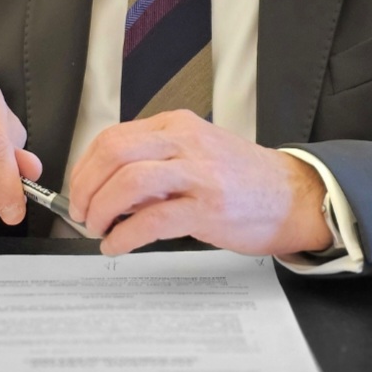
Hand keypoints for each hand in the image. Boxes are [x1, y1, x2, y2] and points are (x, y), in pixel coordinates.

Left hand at [68, 109, 330, 256]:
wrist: (292, 196)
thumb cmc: (242, 178)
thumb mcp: (196, 152)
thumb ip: (156, 161)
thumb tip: (109, 187)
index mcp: (177, 125)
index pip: (113, 137)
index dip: (86, 167)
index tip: (78, 189)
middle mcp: (185, 142)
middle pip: (114, 154)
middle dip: (86, 186)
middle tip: (81, 211)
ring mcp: (198, 174)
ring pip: (129, 182)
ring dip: (102, 209)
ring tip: (97, 228)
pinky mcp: (207, 208)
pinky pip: (152, 220)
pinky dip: (125, 235)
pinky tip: (117, 245)